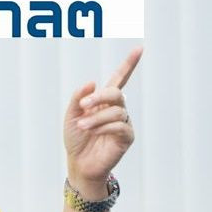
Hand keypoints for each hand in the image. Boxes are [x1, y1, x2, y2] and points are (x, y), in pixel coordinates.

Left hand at [64, 46, 142, 190]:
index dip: (129, 64)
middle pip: (116, 93)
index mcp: (103, 101)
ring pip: (116, 111)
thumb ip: (78, 98)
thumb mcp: (71, 115)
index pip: (119, 78)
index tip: (140, 48)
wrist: (78, 163)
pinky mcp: (126, 137)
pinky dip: (105, 127)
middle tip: (82, 107)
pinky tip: (94, 133)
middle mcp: (116, 109)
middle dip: (99, 97)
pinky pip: (120, 126)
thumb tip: (92, 83)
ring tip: (82, 126)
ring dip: (97, 118)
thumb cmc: (75, 139)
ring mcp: (123, 123)